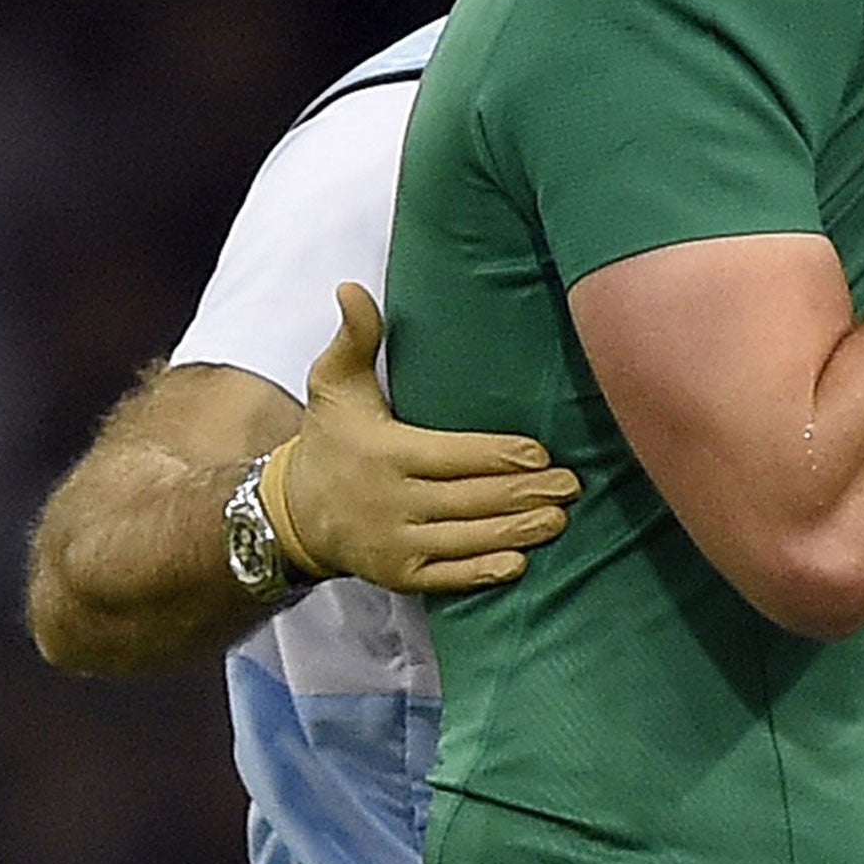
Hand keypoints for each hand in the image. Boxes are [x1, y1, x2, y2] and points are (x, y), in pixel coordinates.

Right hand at [261, 282, 580, 593]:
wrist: (292, 513)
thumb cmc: (329, 438)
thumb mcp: (335, 384)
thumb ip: (355, 337)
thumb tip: (351, 287)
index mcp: (386, 452)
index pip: (452, 455)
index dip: (497, 456)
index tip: (540, 454)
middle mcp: (390, 501)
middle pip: (468, 498)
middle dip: (523, 493)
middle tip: (571, 485)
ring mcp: (394, 543)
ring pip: (466, 538)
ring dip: (516, 531)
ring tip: (559, 518)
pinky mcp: (398, 574)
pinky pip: (447, 576)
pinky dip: (482, 572)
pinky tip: (519, 563)